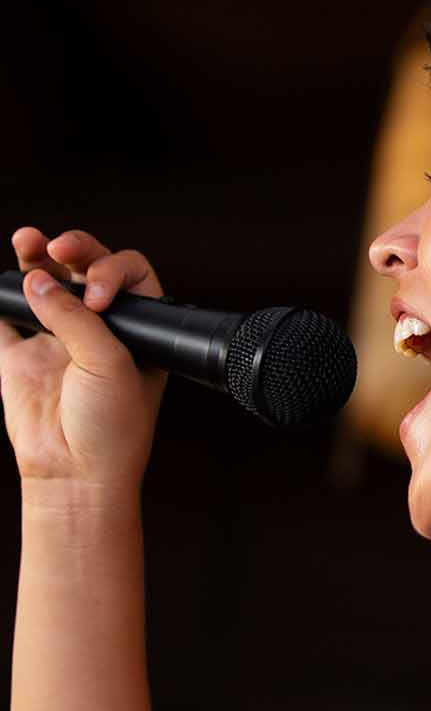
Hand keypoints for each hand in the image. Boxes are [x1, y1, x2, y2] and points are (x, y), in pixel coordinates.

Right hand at [0, 228, 168, 492]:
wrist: (74, 472)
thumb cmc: (112, 425)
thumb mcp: (108, 364)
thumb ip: (74, 318)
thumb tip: (39, 278)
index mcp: (137, 326)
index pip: (129, 274)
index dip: (111, 271)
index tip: (96, 297)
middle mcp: (100, 325)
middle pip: (85, 269)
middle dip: (75, 249)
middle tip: (60, 248)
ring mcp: (58, 337)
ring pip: (44, 283)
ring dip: (36, 257)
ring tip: (27, 238)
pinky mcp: (20, 352)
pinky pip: (6, 313)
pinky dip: (2, 293)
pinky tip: (6, 278)